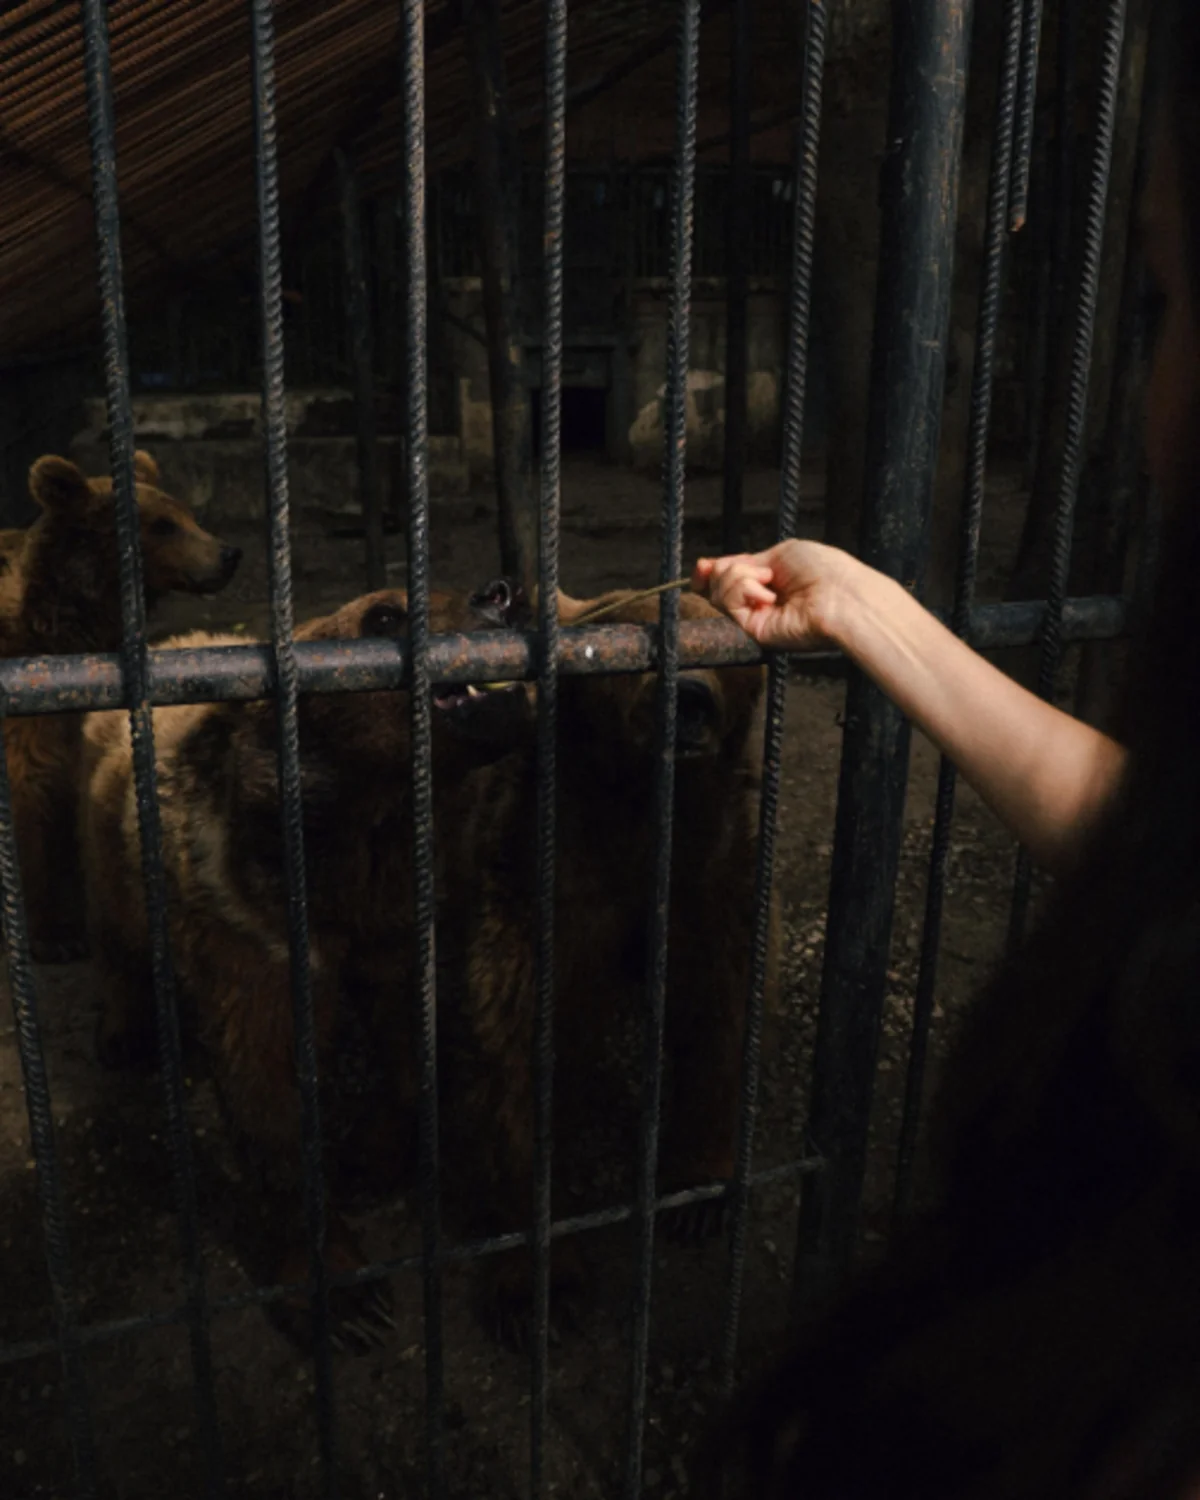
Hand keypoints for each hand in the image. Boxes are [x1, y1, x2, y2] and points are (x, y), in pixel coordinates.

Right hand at [692, 541, 856, 650]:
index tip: (704, 565)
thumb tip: (707, 567)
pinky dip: (744, 590)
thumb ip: (744, 563)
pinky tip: (768, 596)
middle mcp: (760, 602)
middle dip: (728, 569)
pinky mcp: (753, 631)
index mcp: (769, 581)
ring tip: (770, 582)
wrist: (841, 595)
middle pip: (717, 584)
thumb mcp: (779, 554)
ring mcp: (756, 618)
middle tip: (761, 572)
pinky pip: (728, 603)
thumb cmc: (823, 570)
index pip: (728, 577)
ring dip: (739, 577)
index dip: (712, 570)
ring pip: (718, 593)